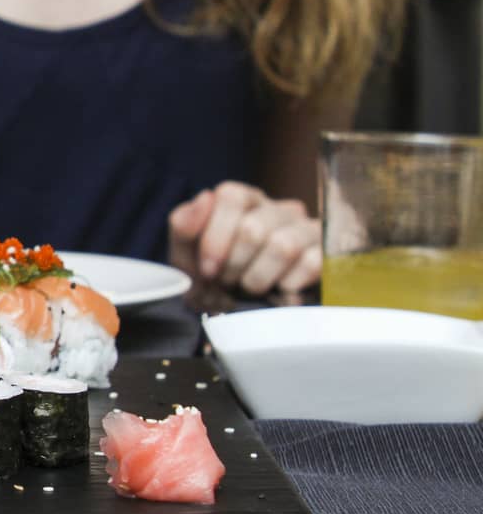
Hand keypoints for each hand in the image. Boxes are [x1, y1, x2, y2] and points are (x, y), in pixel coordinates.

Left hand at [167, 181, 320, 296]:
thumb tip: (204, 196)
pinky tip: (278, 292)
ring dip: (258, 279)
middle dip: (234, 265)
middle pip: (253, 228)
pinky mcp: (328, 254)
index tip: (207, 269)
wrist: (247, 317)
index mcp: (243, 200)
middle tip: (228, 283)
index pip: (231, 196)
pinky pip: (311, 264)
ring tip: (251, 288)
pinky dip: (286, 287)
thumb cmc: (216, 281)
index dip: (215, 236)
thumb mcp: (188, 258)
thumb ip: (185, 227)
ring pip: (283, 246)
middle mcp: (278, 208)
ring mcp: (307, 228)